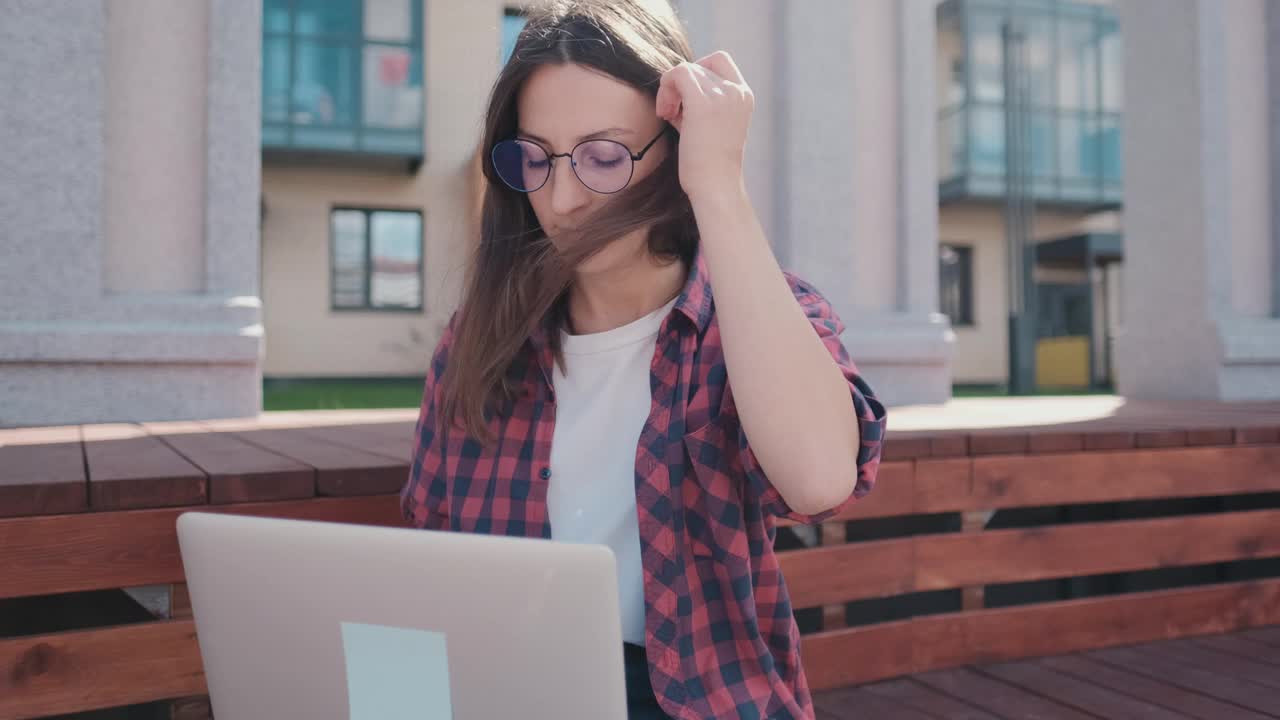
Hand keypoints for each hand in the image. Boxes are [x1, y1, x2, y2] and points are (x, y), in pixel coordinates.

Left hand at [655, 51, 752, 203]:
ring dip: (670, 89)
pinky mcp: (702, 104)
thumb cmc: (709, 163)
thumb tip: (675, 85)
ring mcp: (722, 95)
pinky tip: (665, 113)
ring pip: (686, 69)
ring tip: (669, 116)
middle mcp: (736, 91)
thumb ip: (701, 100)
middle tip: (672, 113)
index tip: (687, 99)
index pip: (719, 60)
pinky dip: (666, 88)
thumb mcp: (712, 123)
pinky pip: (678, 74)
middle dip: (680, 86)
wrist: (716, 186)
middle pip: (698, 66)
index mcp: (744, 95)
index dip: (698, 72)